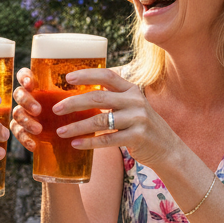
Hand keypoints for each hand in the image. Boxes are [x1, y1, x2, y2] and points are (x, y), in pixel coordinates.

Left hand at [14, 68, 178, 168]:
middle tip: (56, 109)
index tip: (67, 78)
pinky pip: (107, 139)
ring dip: (77, 126)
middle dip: (74, 103)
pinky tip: (75, 144)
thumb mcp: (132, 107)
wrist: (167, 149)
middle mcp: (135, 101)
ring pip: (100, 121)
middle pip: (98, 97)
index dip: (86, 74)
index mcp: (131, 89)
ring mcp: (137, 119)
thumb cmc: (142, 126)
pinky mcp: (137, 137)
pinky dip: (89, 142)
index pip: (106, 75)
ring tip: (60, 132)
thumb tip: (79, 96)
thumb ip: (113, 99)